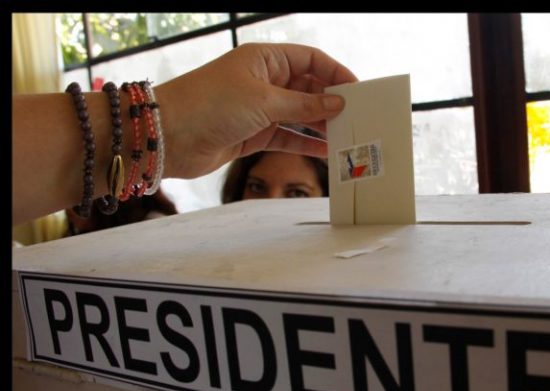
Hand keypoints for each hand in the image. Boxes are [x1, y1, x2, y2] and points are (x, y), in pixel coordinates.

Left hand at [155, 43, 356, 178]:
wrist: (168, 136)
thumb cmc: (209, 104)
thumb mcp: (264, 101)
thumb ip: (303, 105)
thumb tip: (337, 103)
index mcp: (265, 59)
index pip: (311, 60)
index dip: (336, 73)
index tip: (358, 90)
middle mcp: (264, 81)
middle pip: (308, 88)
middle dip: (331, 102)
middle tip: (357, 117)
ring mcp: (259, 109)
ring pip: (300, 115)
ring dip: (321, 125)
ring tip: (346, 136)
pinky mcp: (253, 134)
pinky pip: (287, 137)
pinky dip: (305, 143)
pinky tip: (325, 150)